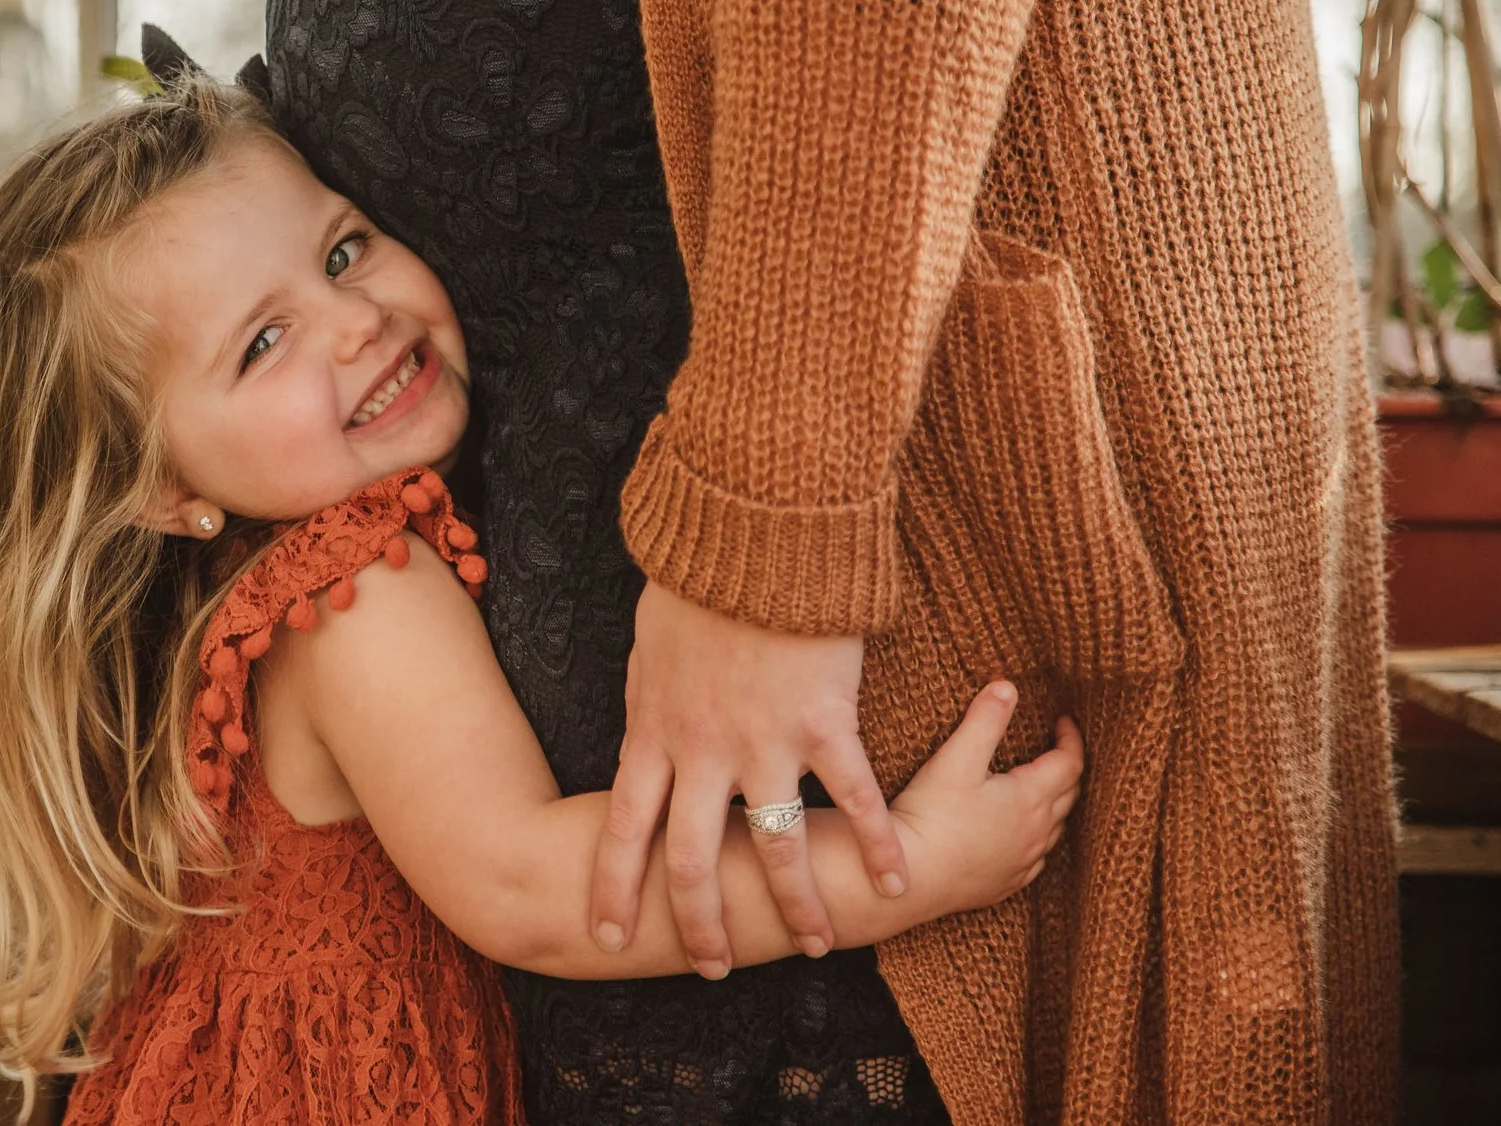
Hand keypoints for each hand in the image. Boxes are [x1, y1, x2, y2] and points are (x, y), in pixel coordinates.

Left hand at [592, 582, 905, 975]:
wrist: (750, 532)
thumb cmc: (697, 580)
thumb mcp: (648, 649)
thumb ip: (650, 704)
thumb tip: (644, 734)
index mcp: (650, 730)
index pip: (622, 827)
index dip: (613, 887)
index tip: (606, 935)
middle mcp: (701, 750)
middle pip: (692, 860)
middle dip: (699, 924)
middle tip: (711, 968)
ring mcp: (763, 741)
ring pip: (777, 847)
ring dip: (798, 906)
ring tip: (815, 946)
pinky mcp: (822, 721)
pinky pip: (854, 797)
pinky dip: (877, 842)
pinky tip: (894, 880)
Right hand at [890, 681, 1082, 916]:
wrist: (912, 878)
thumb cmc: (932, 816)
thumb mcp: (956, 759)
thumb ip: (984, 720)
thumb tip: (1008, 686)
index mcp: (1031, 799)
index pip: (1070, 763)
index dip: (1071, 737)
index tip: (1062, 719)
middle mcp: (1036, 833)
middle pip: (1069, 795)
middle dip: (1067, 767)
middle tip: (1055, 747)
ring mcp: (1022, 862)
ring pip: (1055, 829)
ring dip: (1055, 803)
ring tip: (1041, 785)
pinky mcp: (1005, 883)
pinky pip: (1035, 858)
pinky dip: (1036, 837)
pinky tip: (1019, 834)